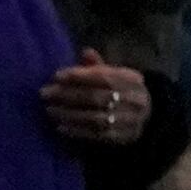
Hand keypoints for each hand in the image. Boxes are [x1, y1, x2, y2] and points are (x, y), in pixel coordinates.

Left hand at [39, 58, 158, 151]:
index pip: (104, 77)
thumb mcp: (113, 74)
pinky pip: (98, 135)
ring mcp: (132, 121)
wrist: (145, 115)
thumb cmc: (119, 89)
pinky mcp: (125, 137)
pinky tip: (60, 127)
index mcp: (133, 79)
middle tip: (45, 93)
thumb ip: (98, 65)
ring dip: (69, 114)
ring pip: (96, 118)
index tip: (56, 76)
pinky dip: (78, 131)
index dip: (79, 76)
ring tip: (49, 110)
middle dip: (68, 95)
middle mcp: (136, 100)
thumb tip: (86, 52)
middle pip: (97, 97)